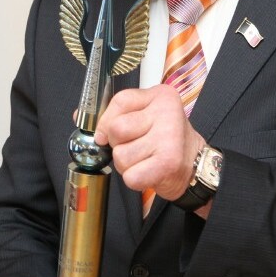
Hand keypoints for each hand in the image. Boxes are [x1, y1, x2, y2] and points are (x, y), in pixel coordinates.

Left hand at [94, 85, 205, 200]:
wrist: (196, 166)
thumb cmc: (166, 141)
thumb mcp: (144, 117)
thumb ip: (114, 114)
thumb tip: (79, 115)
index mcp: (160, 96)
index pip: (119, 102)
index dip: (106, 121)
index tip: (106, 134)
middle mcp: (166, 113)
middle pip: (115, 130)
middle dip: (118, 145)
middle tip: (136, 147)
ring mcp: (169, 137)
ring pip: (121, 156)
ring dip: (127, 165)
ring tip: (145, 160)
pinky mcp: (168, 162)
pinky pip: (131, 176)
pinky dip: (135, 180)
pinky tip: (150, 172)